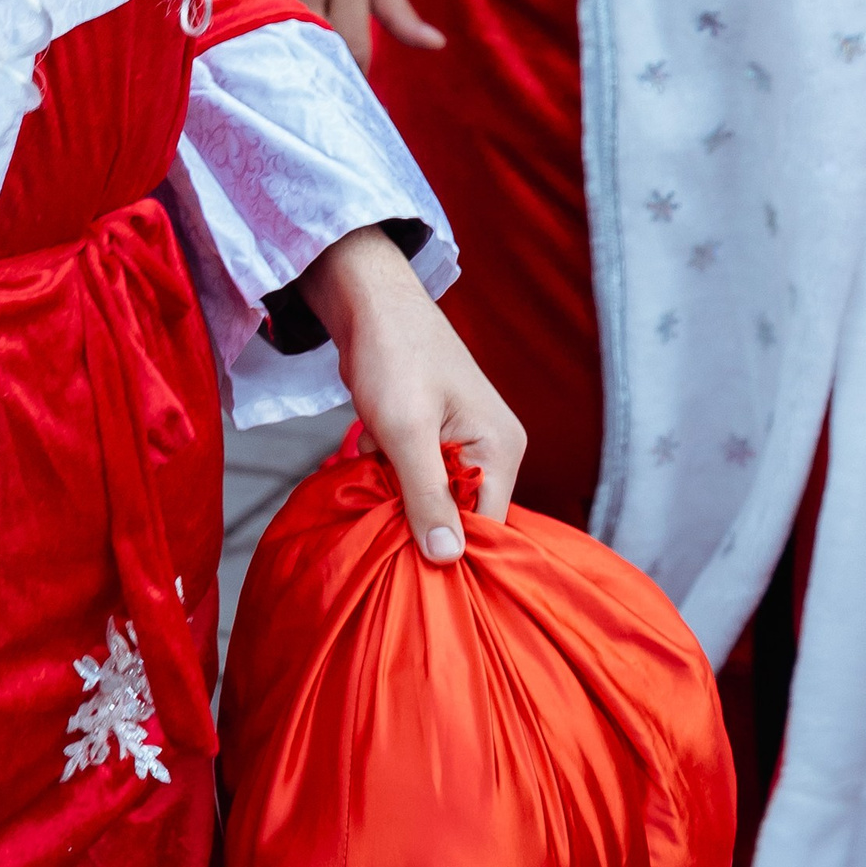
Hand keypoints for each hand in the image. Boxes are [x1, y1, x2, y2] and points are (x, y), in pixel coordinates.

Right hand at [266, 0, 444, 73]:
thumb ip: (399, 10)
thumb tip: (437, 44)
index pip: (352, 48)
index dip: (355, 70)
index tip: (352, 80)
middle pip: (316, 50)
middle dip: (321, 62)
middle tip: (322, 69)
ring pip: (281, 42)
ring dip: (289, 49)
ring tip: (293, 49)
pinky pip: (250, 27)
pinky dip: (261, 37)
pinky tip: (265, 36)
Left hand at [301, 229, 524, 553]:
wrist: (365, 299)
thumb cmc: (392, 354)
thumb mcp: (406, 430)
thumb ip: (427, 495)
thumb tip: (447, 559)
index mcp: (501, 449)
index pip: (488, 527)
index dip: (451, 550)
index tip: (410, 566)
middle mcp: (491, 448)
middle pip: (460, 514)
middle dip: (419, 522)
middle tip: (379, 527)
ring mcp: (461, 440)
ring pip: (432, 496)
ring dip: (398, 498)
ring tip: (368, 489)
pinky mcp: (431, 433)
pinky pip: (414, 475)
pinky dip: (388, 475)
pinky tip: (364, 460)